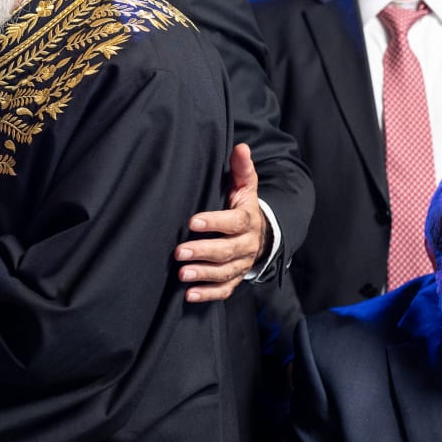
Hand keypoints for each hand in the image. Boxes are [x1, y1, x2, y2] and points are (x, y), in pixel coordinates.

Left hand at [176, 143, 264, 301]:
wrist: (262, 236)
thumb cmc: (243, 207)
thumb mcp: (245, 187)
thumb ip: (241, 169)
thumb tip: (241, 147)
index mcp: (247, 220)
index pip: (233, 222)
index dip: (214, 222)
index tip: (193, 222)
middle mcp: (246, 245)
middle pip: (227, 250)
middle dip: (203, 251)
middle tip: (179, 252)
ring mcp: (241, 264)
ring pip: (225, 272)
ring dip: (203, 274)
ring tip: (182, 274)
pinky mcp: (235, 279)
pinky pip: (224, 290)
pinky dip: (208, 294)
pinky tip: (189, 295)